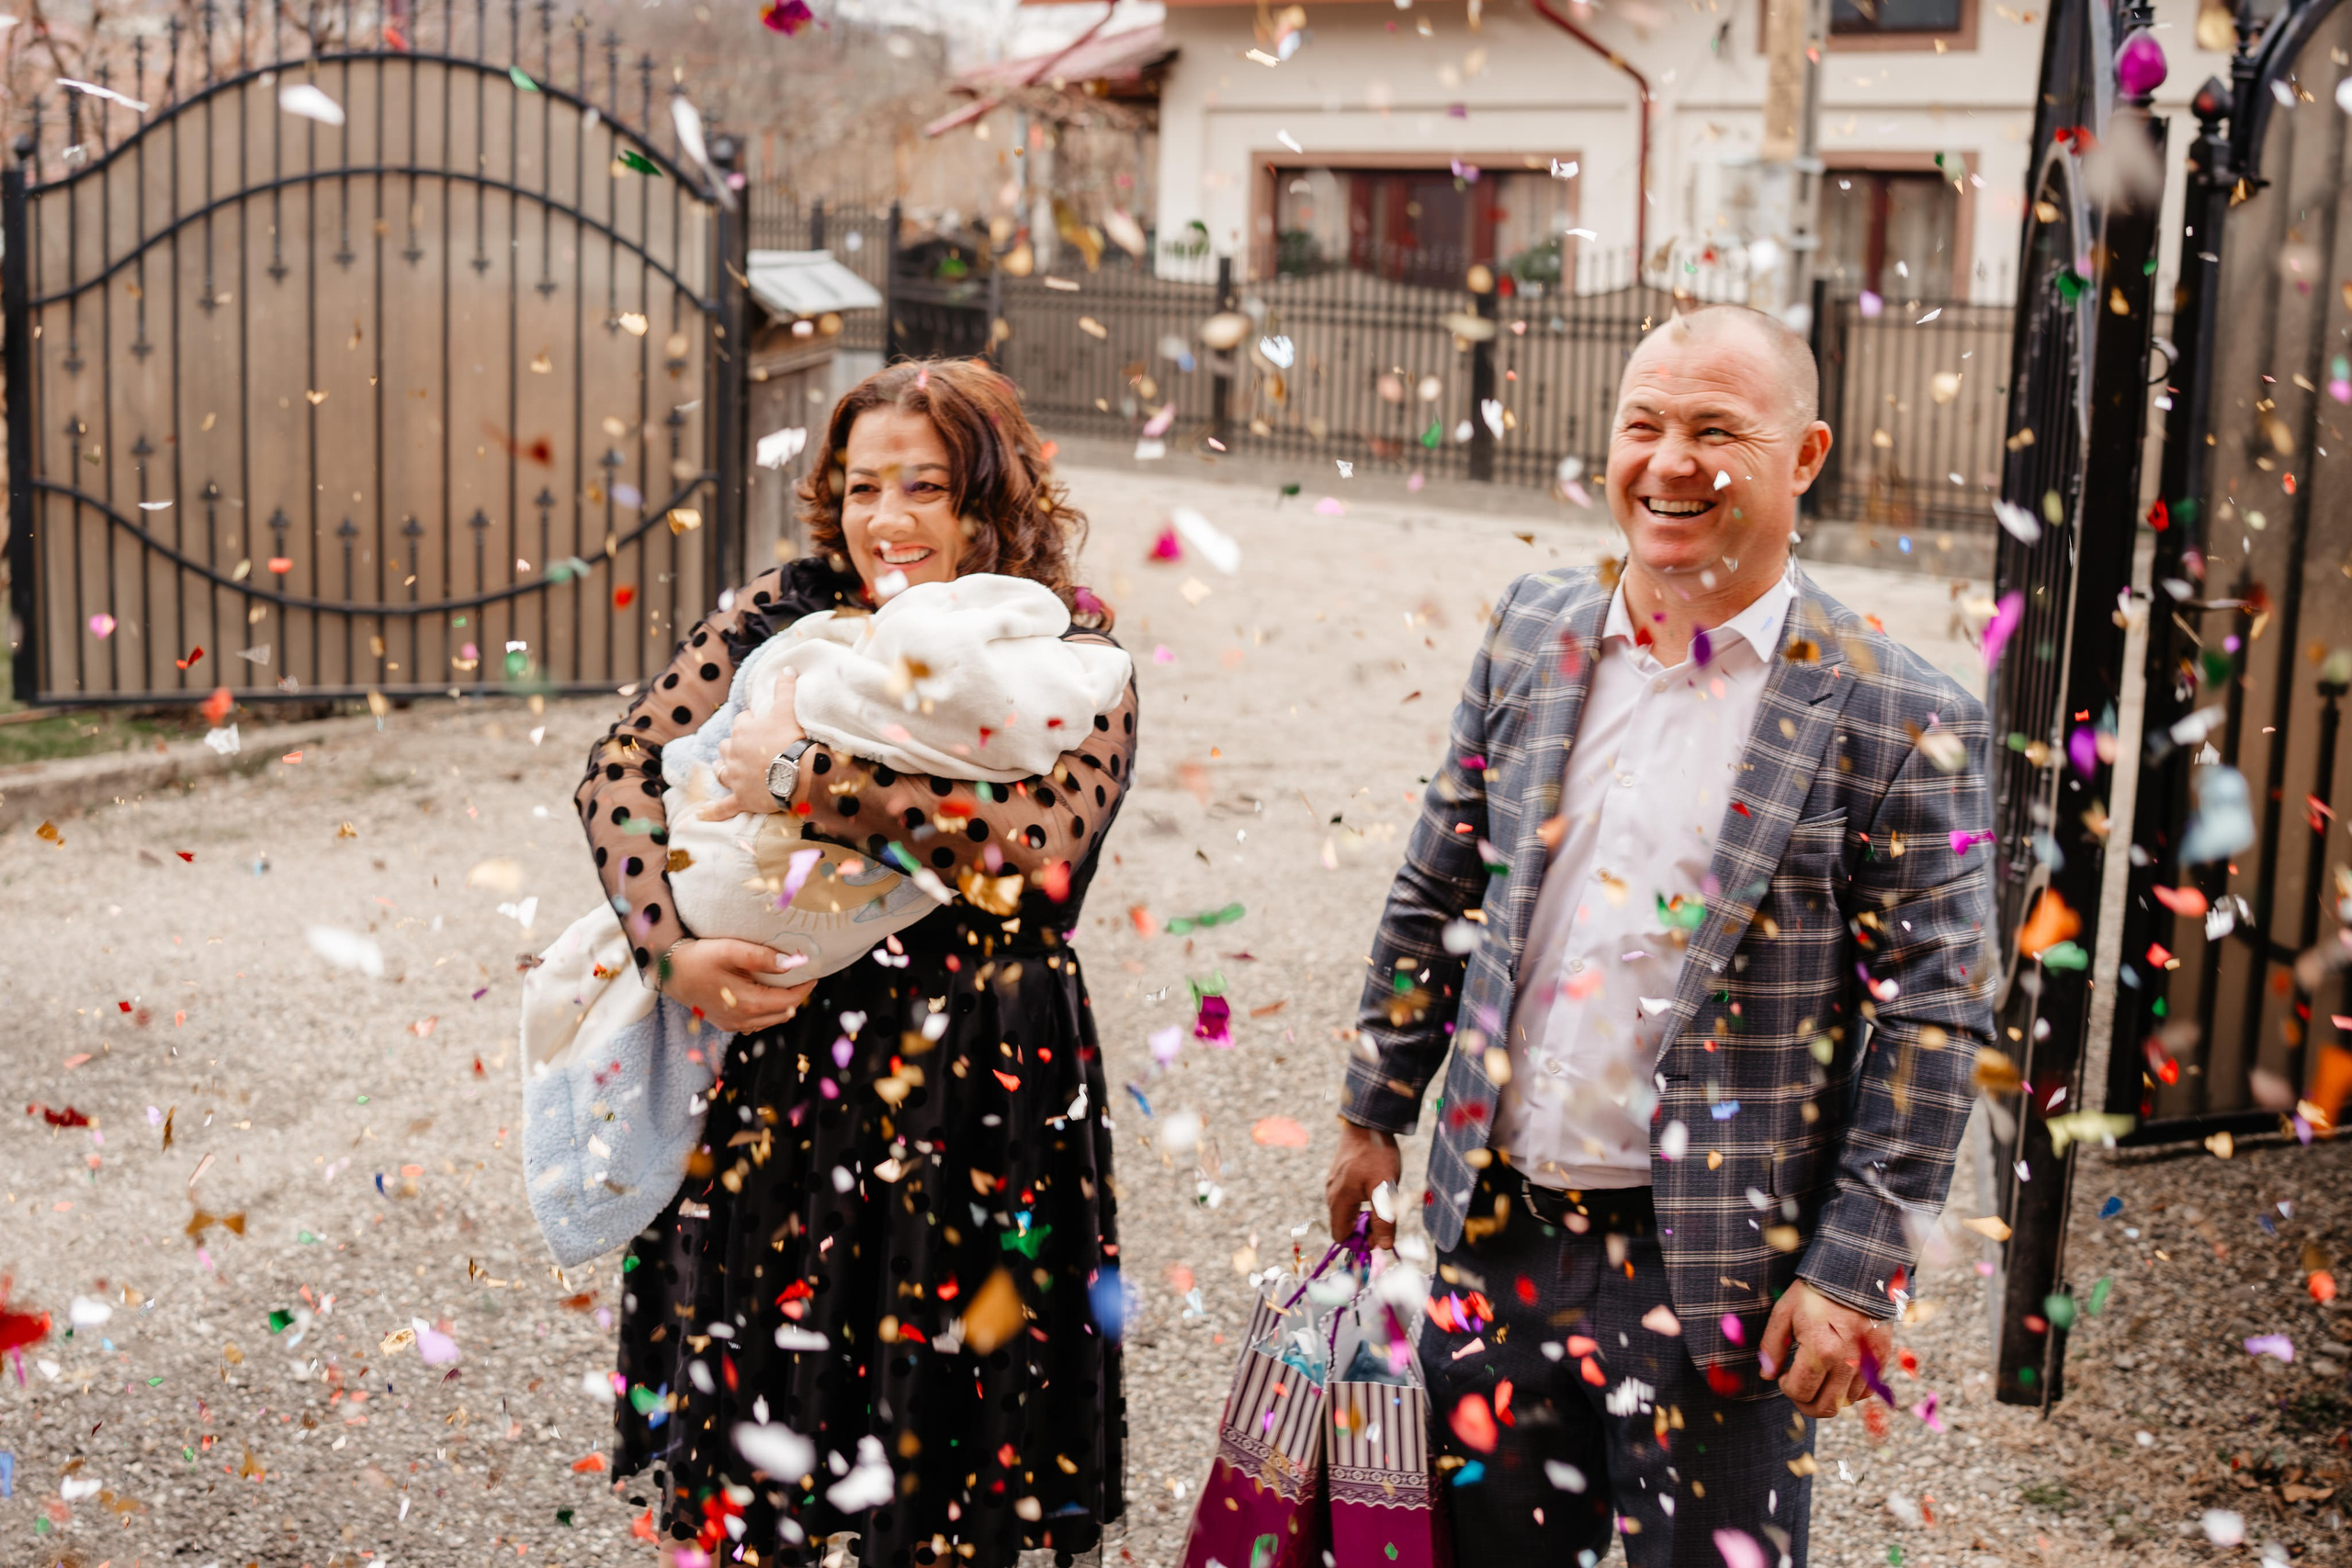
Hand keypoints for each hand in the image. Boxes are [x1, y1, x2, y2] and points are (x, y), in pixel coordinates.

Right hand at [659, 938, 815, 1032]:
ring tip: (785, 982)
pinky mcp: (726, 1024)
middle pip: (783, 1012)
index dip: (805, 987)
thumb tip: (792, 963)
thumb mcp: (730, 950)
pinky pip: (756, 1023)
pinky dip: (767, 1011)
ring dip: (783, 1004)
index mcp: (747, 1004)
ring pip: (771, 1020)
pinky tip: (764, 993)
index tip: (814, 972)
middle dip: (796, 995)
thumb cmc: (699, 958)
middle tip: (801, 975)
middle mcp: (742, 1020)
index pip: (789, 1001)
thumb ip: (761, 957)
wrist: (670, 972)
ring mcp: (733, 1025)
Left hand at [701, 670, 806, 820]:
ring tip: (725, 768)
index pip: (742, 721)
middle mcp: (733, 753)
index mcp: (743, 730)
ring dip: (722, 768)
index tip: (765, 726)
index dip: (753, 723)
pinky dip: (712, 811)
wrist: (799, 774)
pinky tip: (701, 815)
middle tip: (751, 749)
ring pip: (721, 770)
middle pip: (727, 746)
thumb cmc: (793, 740)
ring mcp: (735, 777)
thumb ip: (785, 688)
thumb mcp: (789, 710)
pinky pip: (723, 806)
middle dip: (735, 746)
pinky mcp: (741, 798)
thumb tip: (786, 668)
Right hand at [1324, 1120, 1401, 1250]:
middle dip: (1365, 1229)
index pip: (1340, 1236)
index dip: (1359, 1242)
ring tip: (1385, 1202)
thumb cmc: (1376, 1155)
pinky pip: (1349, 1198)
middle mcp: (1332, 1194)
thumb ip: (1383, 1221)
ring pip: (1348, 1211)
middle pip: (1344, 1225)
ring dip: (1366, 1214)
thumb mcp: (1384, 1190)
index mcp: (1339, 1201)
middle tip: (1387, 1220)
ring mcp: (1335, 1183)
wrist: (1368, 1121)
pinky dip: (1362, 1201)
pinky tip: (1377, 1190)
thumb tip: (1384, 1248)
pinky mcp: (1340, 1174)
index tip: (1379, 1236)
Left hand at [1757, 1278, 1895, 1417]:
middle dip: (1805, 1404)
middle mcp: (1847, 1362)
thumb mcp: (1784, 1312)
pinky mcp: (1881, 1359)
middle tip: (1798, 1389)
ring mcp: (1867, 1363)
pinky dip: (1850, 1392)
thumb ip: (1772, 1346)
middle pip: (1824, 1408)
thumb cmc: (1815, 1291)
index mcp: (1820, 1350)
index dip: (1786, 1388)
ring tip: (1817, 1378)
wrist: (1856, 1274)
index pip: (1799, 1392)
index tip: (1783, 1376)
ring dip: (1828, 1397)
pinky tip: (1838, 1375)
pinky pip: (1866, 1392)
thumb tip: (1767, 1376)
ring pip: (1845, 1403)